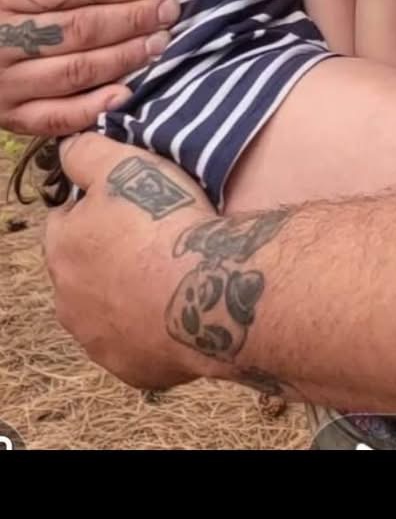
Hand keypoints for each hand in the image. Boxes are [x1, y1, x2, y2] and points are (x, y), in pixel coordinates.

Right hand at [0, 0, 179, 137]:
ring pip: (72, 71)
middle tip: (169, 12)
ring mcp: (3, 81)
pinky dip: (93, 108)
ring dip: (122, 58)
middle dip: (129, 20)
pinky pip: (55, 117)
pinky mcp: (9, 115)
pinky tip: (128, 93)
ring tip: (161, 44)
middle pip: (75, 29)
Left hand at [45, 134, 212, 391]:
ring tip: (172, 273)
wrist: (210, 288)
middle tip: (156, 238)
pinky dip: (153, 328)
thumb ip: (86, 152)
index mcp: (61, 249)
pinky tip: (180, 308)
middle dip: (112, 256)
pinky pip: (137, 344)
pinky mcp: (132, 369)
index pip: (67, 221)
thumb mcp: (123, 164)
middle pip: (85, 270)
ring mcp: (99, 341)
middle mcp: (69, 302)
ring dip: (130, 295)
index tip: (132, 205)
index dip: (99, 208)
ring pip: (108, 311)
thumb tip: (68, 149)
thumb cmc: (165, 223)